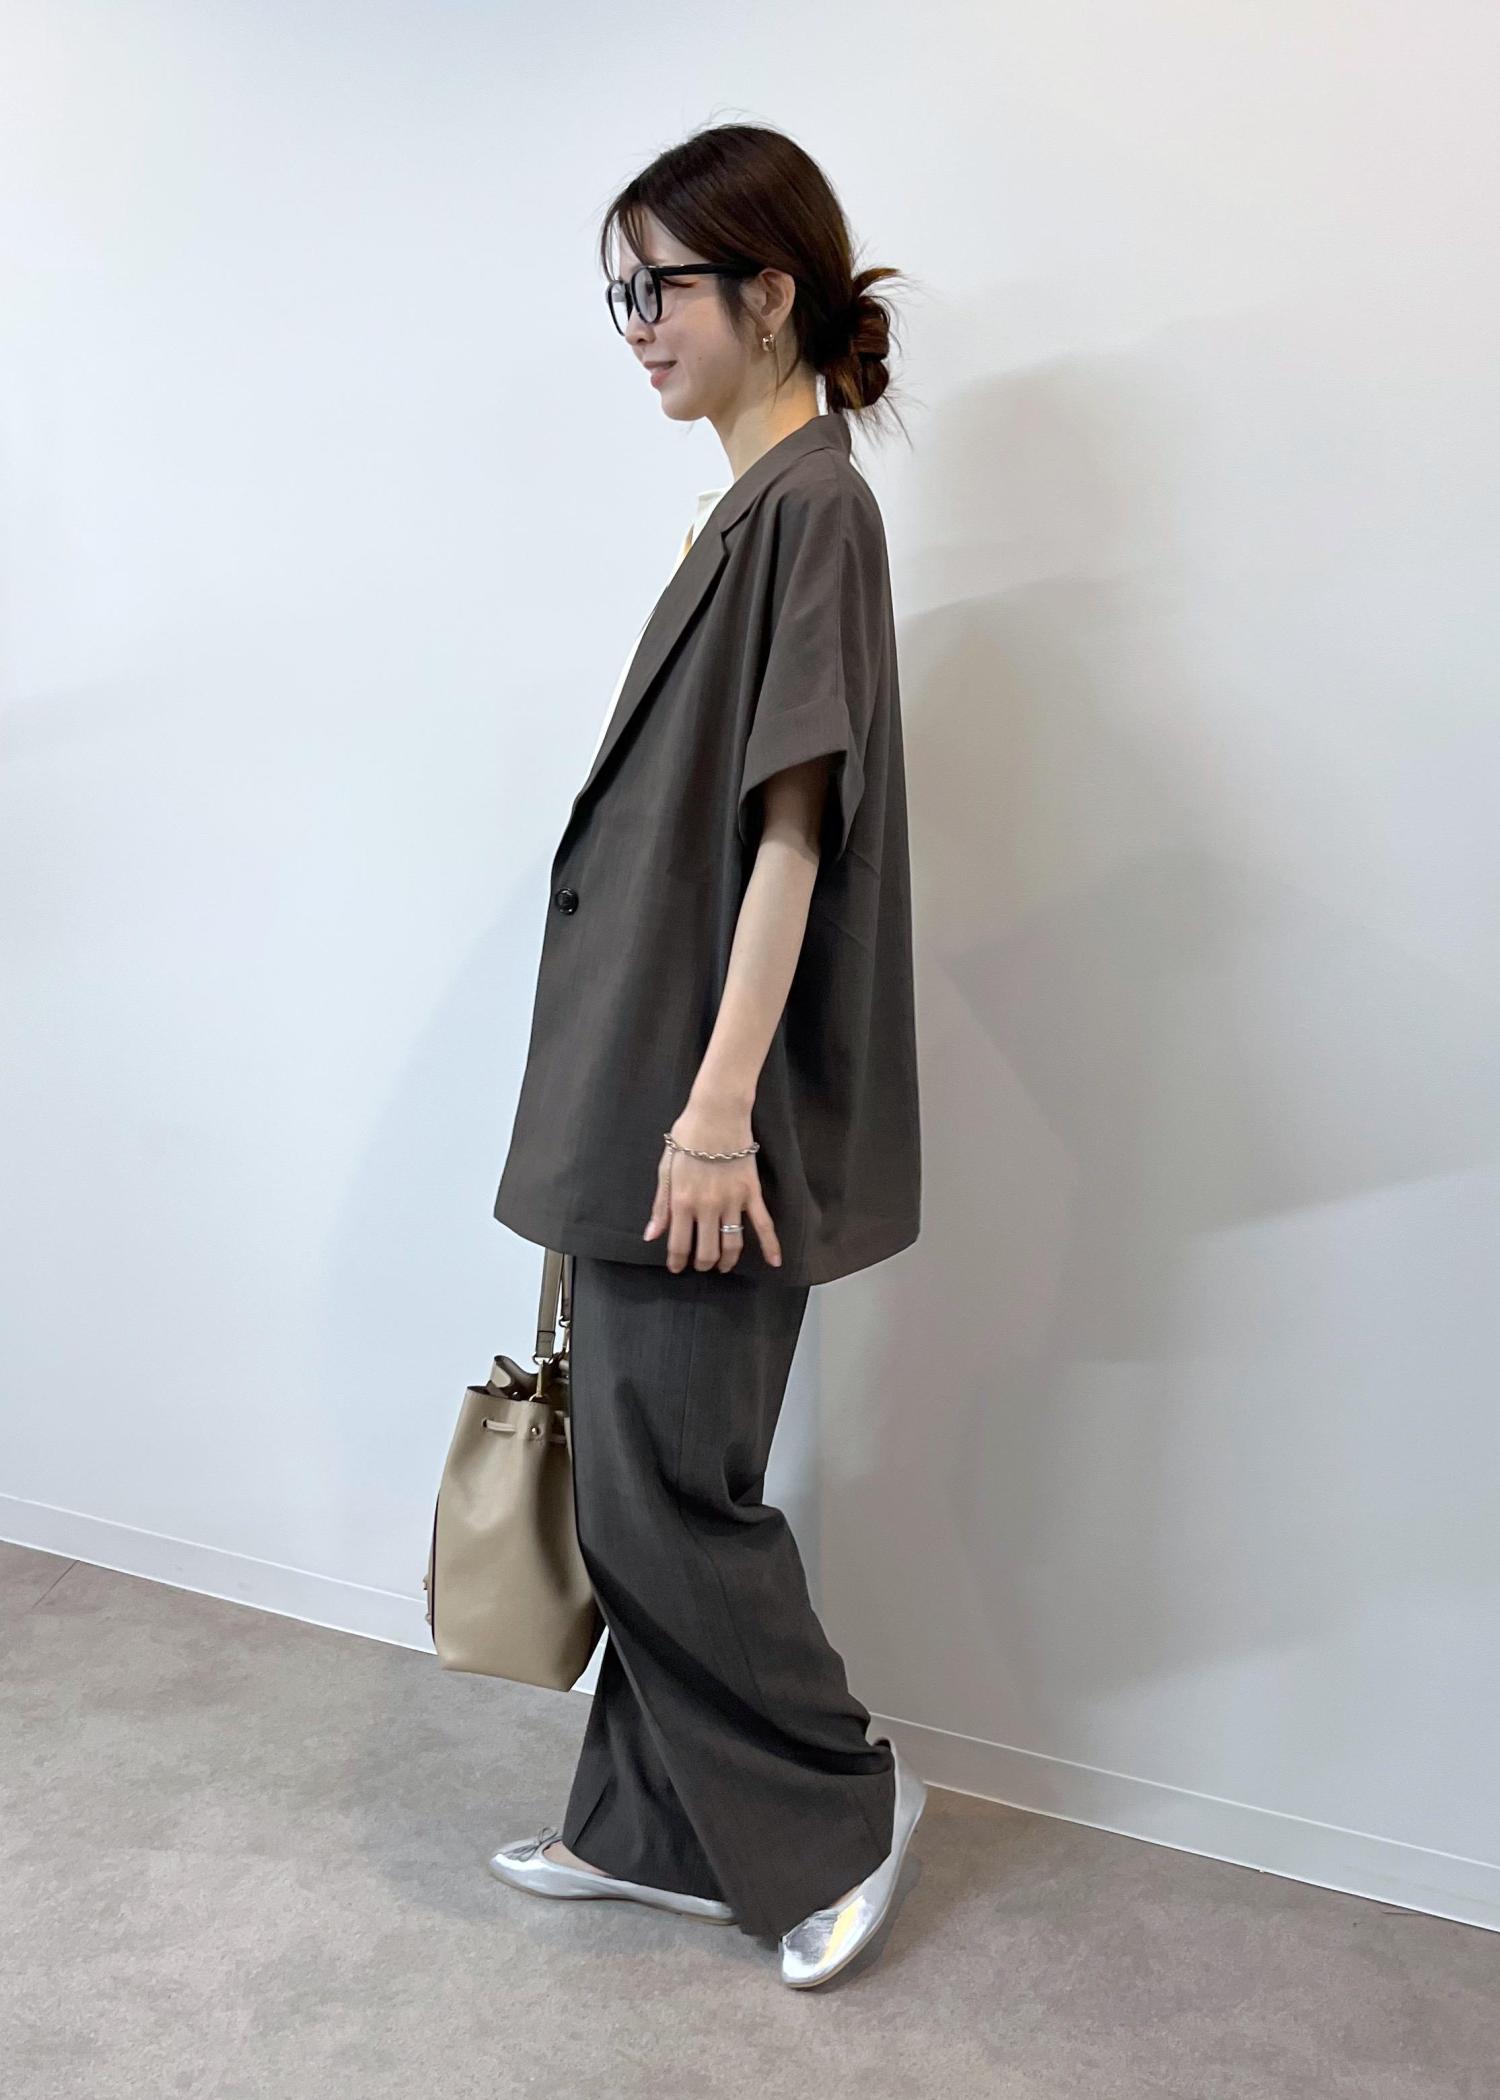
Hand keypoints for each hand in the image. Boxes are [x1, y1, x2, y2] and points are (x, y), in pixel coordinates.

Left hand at [643, 1101, 781, 1273]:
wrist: (717, 1113)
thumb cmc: (687, 1136)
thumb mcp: (666, 1168)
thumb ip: (660, 1205)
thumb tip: (651, 1236)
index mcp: (682, 1201)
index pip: (679, 1244)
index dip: (677, 1261)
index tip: (677, 1268)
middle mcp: (707, 1207)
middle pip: (707, 1250)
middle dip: (703, 1264)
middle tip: (701, 1265)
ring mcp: (732, 1201)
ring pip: (732, 1243)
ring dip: (728, 1260)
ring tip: (724, 1266)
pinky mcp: (751, 1192)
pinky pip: (763, 1223)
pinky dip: (770, 1245)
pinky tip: (774, 1262)